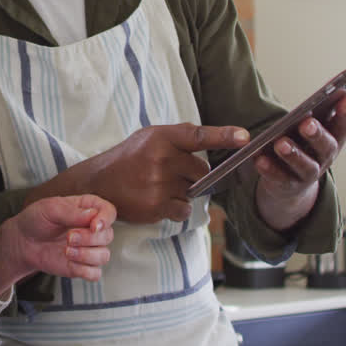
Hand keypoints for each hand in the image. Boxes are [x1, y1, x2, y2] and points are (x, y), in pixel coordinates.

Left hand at [0, 194, 115, 294]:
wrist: (23, 242)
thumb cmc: (37, 219)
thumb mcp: (50, 208)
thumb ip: (72, 212)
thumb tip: (93, 216)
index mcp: (88, 209)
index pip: (109, 212)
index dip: (105, 219)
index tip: (93, 225)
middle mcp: (92, 229)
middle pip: (108, 235)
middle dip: (89, 238)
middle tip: (69, 237)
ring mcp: (89, 249)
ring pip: (104, 255)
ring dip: (86, 255)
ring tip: (66, 251)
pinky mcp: (82, 266)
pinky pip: (95, 273)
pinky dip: (84, 270)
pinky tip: (69, 261)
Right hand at [31, 124, 249, 224]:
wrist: (99, 183)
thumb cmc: (128, 158)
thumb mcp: (149, 137)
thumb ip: (178, 137)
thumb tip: (210, 138)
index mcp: (161, 137)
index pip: (198, 135)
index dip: (224, 135)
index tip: (246, 137)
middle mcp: (161, 159)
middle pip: (201, 170)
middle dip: (193, 174)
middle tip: (171, 173)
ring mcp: (159, 184)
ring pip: (193, 191)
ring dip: (183, 191)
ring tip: (159, 186)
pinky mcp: (156, 206)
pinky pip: (184, 209)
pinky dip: (176, 207)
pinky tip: (158, 200)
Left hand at [250, 90, 345, 231]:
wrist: (290, 184)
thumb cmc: (301, 146)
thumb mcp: (309, 129)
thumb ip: (315, 114)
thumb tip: (321, 95)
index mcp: (332, 139)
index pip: (344, 126)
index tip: (345, 97)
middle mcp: (324, 158)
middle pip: (326, 147)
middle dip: (317, 134)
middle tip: (307, 123)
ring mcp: (308, 174)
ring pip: (305, 166)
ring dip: (294, 154)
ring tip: (281, 144)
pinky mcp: (288, 186)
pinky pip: (280, 179)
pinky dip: (270, 170)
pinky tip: (260, 159)